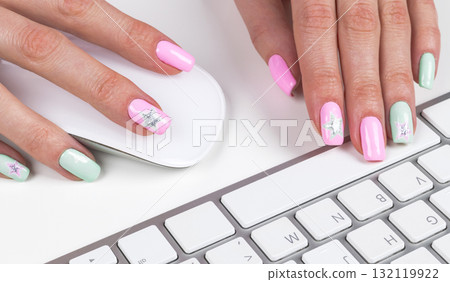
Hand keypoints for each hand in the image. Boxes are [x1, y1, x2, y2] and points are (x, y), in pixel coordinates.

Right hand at [0, 0, 194, 181]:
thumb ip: (54, 14)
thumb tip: (104, 40)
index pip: (80, 10)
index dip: (132, 37)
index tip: (173, 59)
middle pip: (49, 52)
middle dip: (103, 89)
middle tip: (148, 118)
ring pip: (4, 99)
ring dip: (47, 136)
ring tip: (85, 164)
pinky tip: (24, 167)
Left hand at [236, 0, 439, 160]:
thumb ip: (269, 30)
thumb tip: (290, 82)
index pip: (318, 32)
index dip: (326, 82)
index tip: (330, 124)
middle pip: (363, 35)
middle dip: (367, 93)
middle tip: (370, 140)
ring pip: (396, 26)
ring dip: (398, 80)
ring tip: (397, 123)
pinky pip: (422, 5)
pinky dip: (424, 41)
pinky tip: (421, 76)